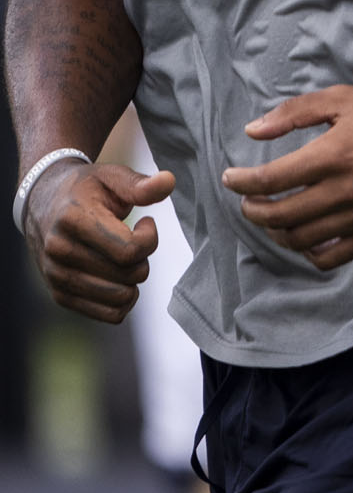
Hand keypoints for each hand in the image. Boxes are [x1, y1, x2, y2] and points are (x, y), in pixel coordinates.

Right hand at [24, 160, 171, 323]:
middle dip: (143, 260)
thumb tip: (168, 181)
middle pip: (130, 276)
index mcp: (73, 219)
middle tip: (132, 242)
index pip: (130, 251)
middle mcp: (59, 250)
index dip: (150, 238)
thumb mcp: (111, 177)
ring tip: (123, 259)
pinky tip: (118, 278)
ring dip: (134, 281)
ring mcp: (56, 275)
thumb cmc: (86, 190)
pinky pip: (109, 315)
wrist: (43, 203)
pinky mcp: (59, 295)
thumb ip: (140, 184)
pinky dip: (123, 301)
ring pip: (121, 298)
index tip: (145, 224)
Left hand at [221, 87, 352, 271]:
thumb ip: (295, 112)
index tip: (232, 179)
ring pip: (301, 239)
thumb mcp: (344, 99)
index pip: (271, 179)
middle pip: (280, 214)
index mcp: (333, 155)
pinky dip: (309, 254)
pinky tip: (305, 238)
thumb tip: (253, 131)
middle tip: (249, 202)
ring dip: (276, 232)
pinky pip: (333, 257)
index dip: (242, 182)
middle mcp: (345, 190)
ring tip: (273, 220)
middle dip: (253, 210)